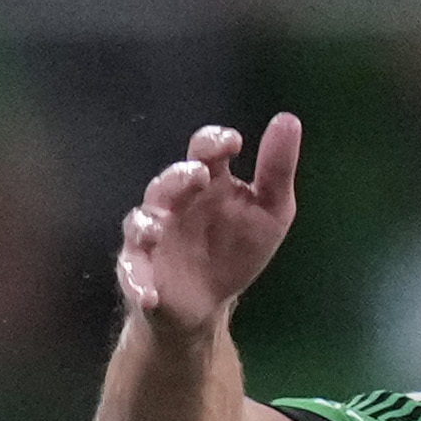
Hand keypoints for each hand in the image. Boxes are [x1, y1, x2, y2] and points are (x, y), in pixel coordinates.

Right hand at [115, 115, 301, 339]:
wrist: (210, 301)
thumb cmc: (238, 248)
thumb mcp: (271, 210)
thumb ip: (276, 169)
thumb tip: (288, 119)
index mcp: (208, 182)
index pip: (204, 150)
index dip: (213, 142)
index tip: (233, 143)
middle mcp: (175, 202)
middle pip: (168, 181)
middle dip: (179, 177)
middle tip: (199, 176)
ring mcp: (154, 235)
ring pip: (140, 221)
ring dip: (148, 224)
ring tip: (159, 229)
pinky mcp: (140, 269)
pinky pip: (132, 271)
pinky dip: (138, 281)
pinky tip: (151, 293)